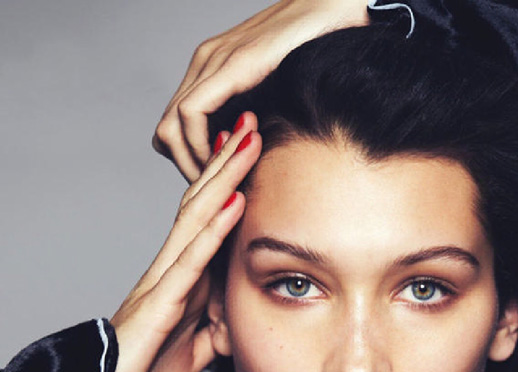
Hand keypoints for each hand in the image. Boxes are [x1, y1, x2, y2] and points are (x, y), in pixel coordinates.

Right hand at [78, 114, 261, 371]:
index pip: (207, 224)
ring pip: (196, 220)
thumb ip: (212, 329)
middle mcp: (169, 274)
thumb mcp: (192, 352)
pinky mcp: (159, 307)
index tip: (255, 152)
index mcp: (180, 284)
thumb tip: (234, 318)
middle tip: (252, 120)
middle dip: (227, 163)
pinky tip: (234, 202)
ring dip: (224, 178)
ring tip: (248, 138)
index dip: (229, 186)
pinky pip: (191, 262)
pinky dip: (214, 231)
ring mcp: (162, 285)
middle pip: (200, 206)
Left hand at [152, 0, 368, 180]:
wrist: (337, 9)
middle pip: (167, 134)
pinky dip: (202, 147)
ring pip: (170, 128)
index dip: (192, 165)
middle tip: (219, 194)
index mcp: (212, 73)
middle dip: (189, 171)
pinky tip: (229, 162)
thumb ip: (258, 123)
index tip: (220, 188)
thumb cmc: (318, 53)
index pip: (177, 129)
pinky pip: (191, 116)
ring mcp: (211, 63)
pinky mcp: (227, 66)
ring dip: (193, 165)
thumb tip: (254, 164)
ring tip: (224, 183)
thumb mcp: (278, 97)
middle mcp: (203, 66)